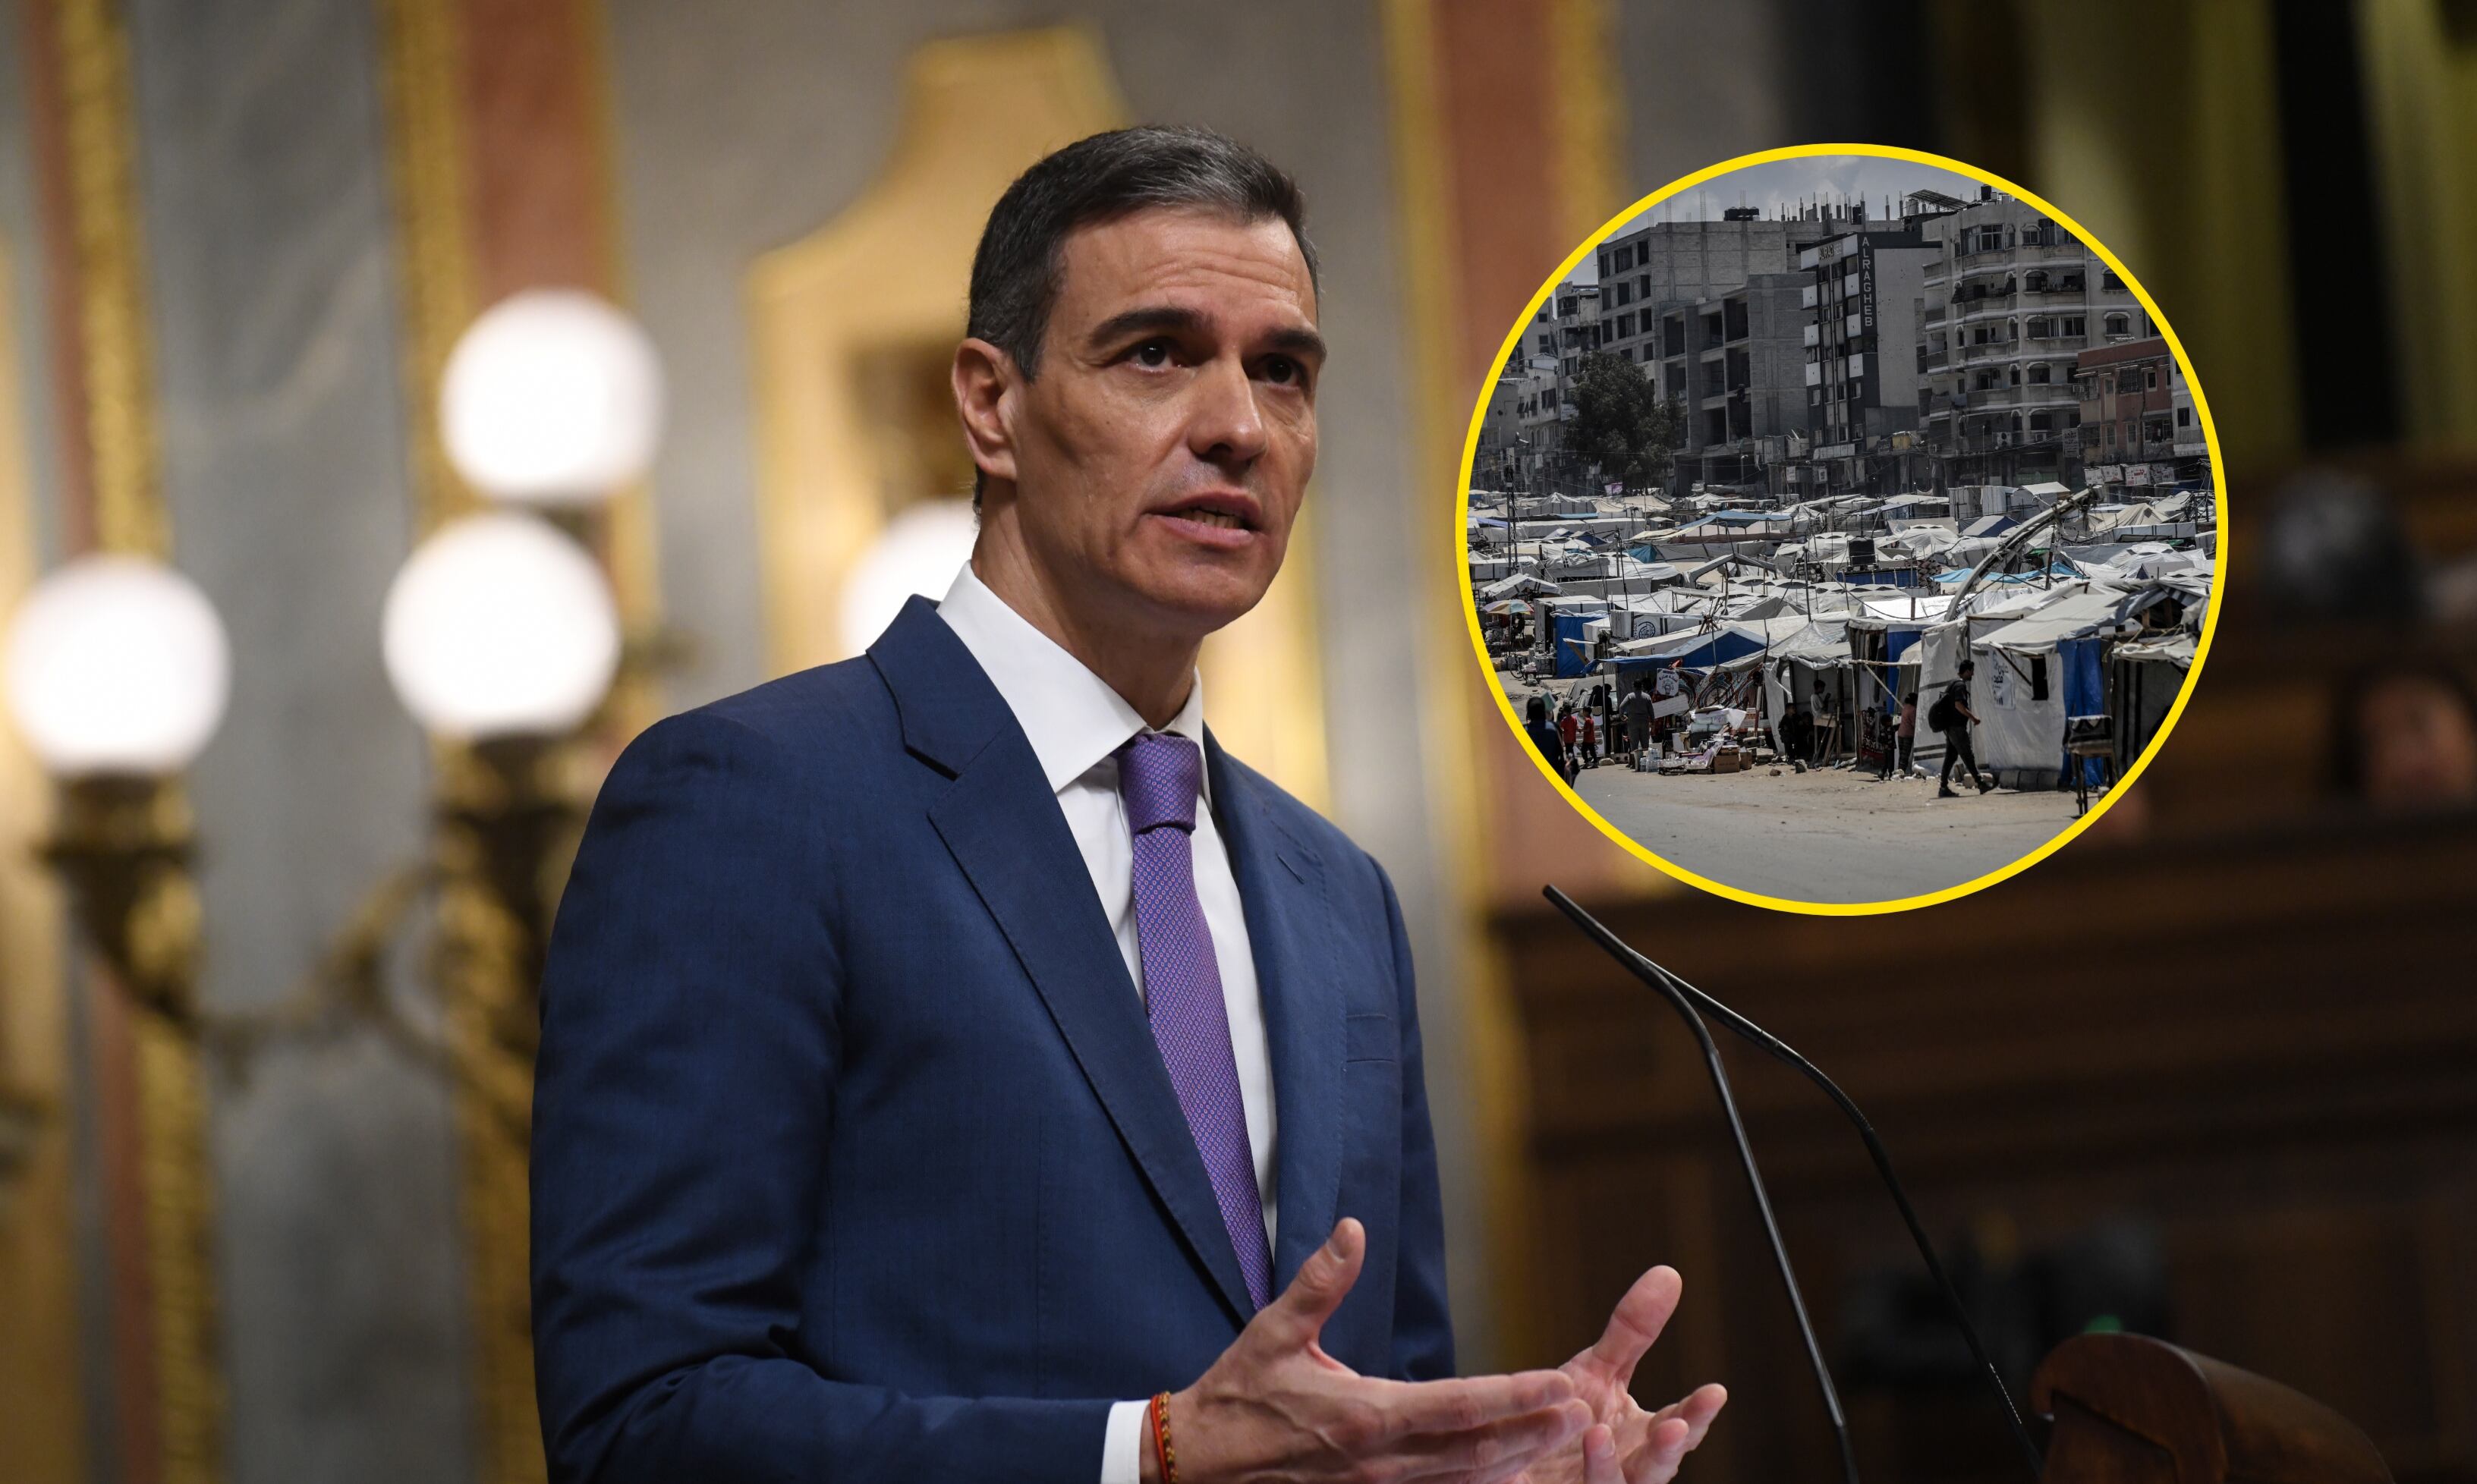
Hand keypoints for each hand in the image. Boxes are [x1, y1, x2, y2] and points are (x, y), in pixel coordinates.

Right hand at [1146, 1218, 1592, 1482]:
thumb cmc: (1237, 1396)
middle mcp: (1381, 1461)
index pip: (1457, 1406)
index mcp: (1363, 1415)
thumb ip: (1320, 1282)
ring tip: (1569, 1437)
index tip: (1559, 1382)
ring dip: (1520, 1460)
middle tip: (1588, 1411)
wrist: (1196, 1468)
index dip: (1512, 1395)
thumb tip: (1352, 1228)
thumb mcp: (1273, 1332)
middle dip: (1535, 1431)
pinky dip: (1480, 1483)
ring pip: (1466, 1481)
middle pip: (1477, 1451)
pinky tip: (1515, 1471)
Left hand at [1507, 1267, 1725, 1483]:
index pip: (1679, 1427)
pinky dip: (1566, 1477)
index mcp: (1642, 1438)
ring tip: (1598, 1435)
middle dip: (1667, 1451)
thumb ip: (1634, 1332)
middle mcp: (1625, 1470)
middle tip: (1674, 1429)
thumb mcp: (1599, 1370)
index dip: (1697, 1413)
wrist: (1511, 1455)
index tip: (1715, 1391)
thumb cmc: (1566, 1418)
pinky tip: (1544, 1455)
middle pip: (1655, 1469)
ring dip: (1608, 1467)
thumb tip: (1669, 1274)